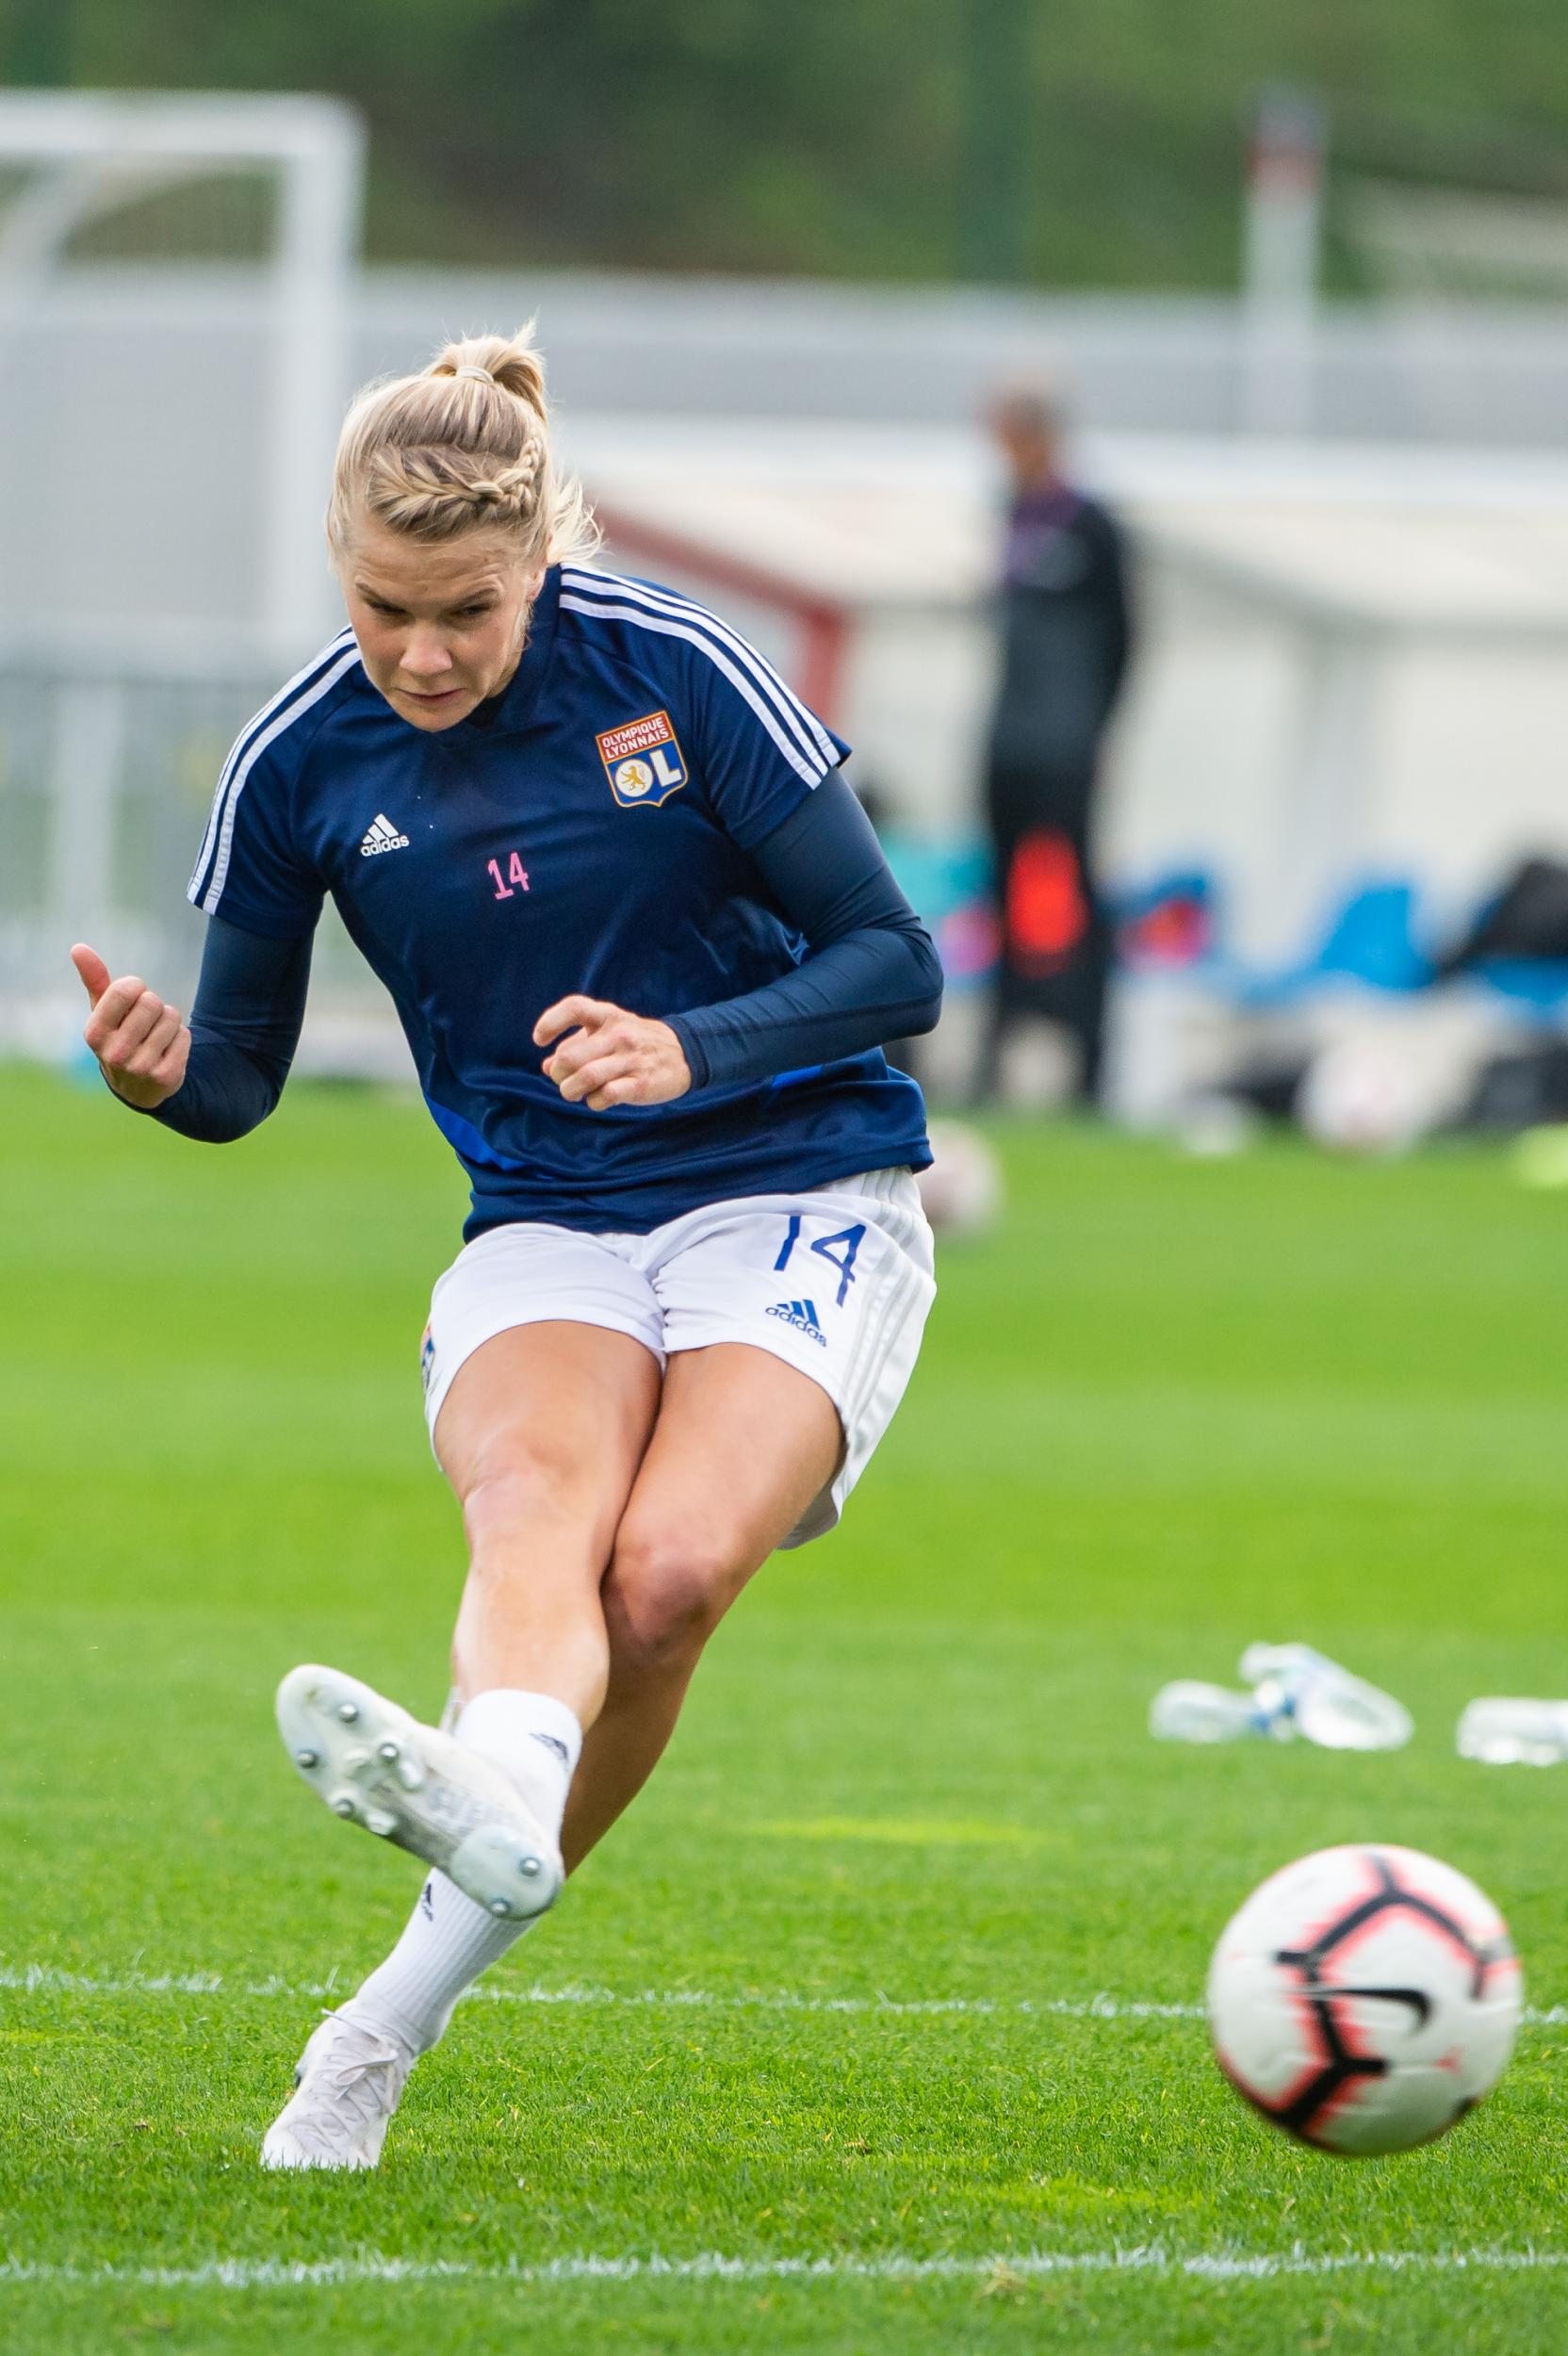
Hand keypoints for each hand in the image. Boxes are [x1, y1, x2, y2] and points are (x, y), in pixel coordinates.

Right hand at [71, 943, 189, 1109]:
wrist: (137, 1087)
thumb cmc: (118, 1035)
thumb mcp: (103, 1011)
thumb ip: (94, 979)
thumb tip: (78, 947)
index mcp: (95, 1033)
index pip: (125, 990)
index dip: (135, 987)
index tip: (132, 997)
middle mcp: (114, 1054)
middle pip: (152, 1002)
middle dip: (153, 1006)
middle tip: (145, 1021)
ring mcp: (140, 1068)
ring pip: (171, 1017)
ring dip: (168, 1021)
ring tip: (155, 1036)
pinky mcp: (166, 1076)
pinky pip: (185, 1036)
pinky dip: (180, 1038)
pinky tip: (166, 1050)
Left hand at [534, 994, 690, 1110]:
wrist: (685, 1053)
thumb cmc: (636, 1043)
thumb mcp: (607, 1034)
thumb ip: (576, 1047)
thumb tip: (547, 1067)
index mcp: (607, 1016)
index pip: (574, 1007)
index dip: (550, 1022)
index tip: (539, 1040)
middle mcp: (618, 1034)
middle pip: (570, 1056)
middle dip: (559, 1074)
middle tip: (563, 1080)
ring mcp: (631, 1059)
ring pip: (585, 1077)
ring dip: (571, 1091)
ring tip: (574, 1093)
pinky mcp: (642, 1083)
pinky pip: (607, 1095)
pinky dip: (595, 1102)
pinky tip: (598, 1100)